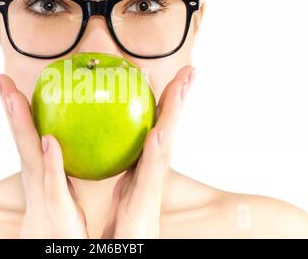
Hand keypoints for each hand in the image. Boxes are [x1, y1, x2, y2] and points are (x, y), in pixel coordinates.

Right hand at [0, 74, 88, 238]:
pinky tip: (49, 140)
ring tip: (15, 98)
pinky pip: (53, 180)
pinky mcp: (56, 204)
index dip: (16, 107)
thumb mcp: (60, 180)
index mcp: (36, 165)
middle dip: (9, 108)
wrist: (55, 243)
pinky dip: (50, 160)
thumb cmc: (59, 212)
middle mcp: (34, 173)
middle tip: (0, 80)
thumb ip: (61, 159)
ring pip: (29, 152)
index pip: (24, 131)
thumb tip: (64, 136)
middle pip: (19, 135)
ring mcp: (42, 187)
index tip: (7, 82)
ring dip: (22, 125)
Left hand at [101, 65, 195, 238]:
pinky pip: (149, 176)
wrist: (126, 248)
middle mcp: (154, 176)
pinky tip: (157, 133)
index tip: (174, 76)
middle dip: (179, 102)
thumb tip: (121, 139)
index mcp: (147, 169)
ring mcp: (153, 191)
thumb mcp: (126, 186)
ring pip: (165, 148)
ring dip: (173, 118)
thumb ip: (127, 163)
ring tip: (180, 88)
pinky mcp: (145, 208)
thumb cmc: (125, 222)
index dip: (166, 104)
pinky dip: (156, 153)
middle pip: (168, 132)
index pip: (157, 129)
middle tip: (190, 71)